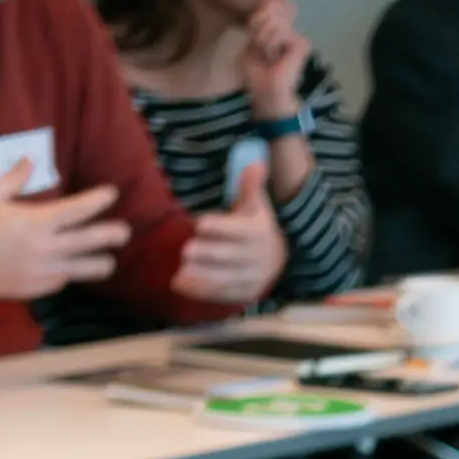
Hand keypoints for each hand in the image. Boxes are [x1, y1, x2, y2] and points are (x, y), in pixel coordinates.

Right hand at [0, 163, 127, 299]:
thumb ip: (12, 180)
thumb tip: (29, 160)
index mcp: (35, 221)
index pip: (77, 210)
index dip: (98, 201)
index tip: (112, 193)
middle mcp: (46, 248)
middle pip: (90, 241)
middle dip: (111, 235)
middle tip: (125, 231)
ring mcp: (43, 272)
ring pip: (84, 270)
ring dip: (100, 264)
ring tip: (109, 262)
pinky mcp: (37, 289)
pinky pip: (62, 281)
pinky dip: (69, 274)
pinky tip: (71, 270)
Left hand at [178, 160, 286, 307]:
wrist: (278, 258)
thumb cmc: (257, 224)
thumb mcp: (256, 204)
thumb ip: (252, 185)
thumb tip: (256, 163)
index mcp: (259, 233)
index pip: (239, 231)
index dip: (219, 228)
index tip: (199, 224)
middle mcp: (258, 258)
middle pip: (231, 257)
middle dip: (209, 255)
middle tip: (186, 250)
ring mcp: (252, 279)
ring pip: (226, 279)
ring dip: (203, 276)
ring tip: (181, 270)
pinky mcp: (244, 294)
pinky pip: (221, 295)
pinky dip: (200, 291)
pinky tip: (180, 283)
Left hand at [240, 0, 310, 127]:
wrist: (267, 93)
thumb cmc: (257, 74)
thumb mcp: (250, 43)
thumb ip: (257, 23)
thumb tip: (269, 4)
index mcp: (276, 30)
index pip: (272, 4)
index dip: (261, 12)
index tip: (255, 35)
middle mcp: (288, 30)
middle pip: (272, 9)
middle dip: (259, 30)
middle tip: (261, 51)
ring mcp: (296, 38)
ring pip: (275, 22)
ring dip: (264, 40)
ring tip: (268, 56)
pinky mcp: (302, 45)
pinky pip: (283, 33)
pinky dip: (273, 44)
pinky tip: (276, 58)